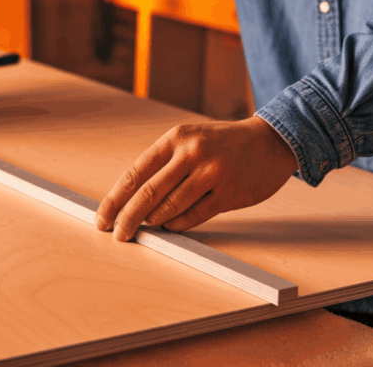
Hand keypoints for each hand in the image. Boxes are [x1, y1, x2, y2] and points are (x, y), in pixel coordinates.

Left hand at [94, 117, 297, 241]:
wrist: (270, 141)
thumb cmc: (223, 143)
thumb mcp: (190, 140)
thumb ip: (164, 165)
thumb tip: (132, 199)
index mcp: (176, 138)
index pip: (136, 173)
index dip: (115, 199)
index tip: (103, 217)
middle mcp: (192, 154)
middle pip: (148, 195)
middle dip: (128, 219)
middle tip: (119, 234)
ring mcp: (211, 174)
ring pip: (170, 208)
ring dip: (154, 222)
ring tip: (147, 226)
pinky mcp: (228, 193)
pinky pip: (194, 217)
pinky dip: (177, 225)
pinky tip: (170, 225)